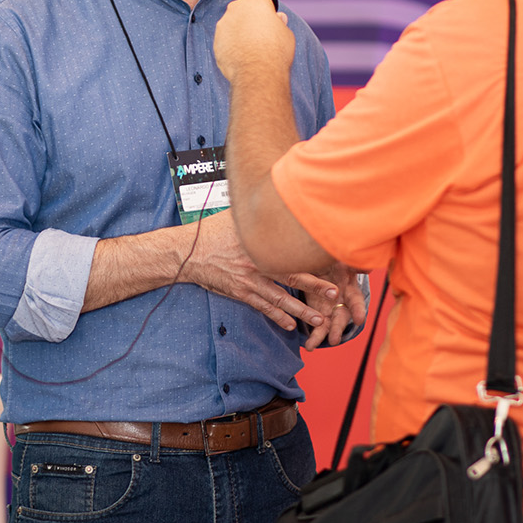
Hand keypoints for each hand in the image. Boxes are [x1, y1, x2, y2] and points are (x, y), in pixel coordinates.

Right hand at [182, 210, 342, 332]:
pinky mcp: (240, 291)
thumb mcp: (234, 215)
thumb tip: (274, 196)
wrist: (186, 252)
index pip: (292, 250)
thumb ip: (255, 212)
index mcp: (259, 242)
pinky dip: (277, 316)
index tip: (332, 263)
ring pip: (280, 298)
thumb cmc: (210, 232)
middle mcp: (257, 262)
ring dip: (300, 310)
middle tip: (335, 295)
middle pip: (292, 276)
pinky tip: (289, 325)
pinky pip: (262, 306)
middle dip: (315, 287)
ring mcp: (249, 279)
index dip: (313, 258)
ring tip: (318, 320)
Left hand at [214, 0, 294, 82]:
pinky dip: (231, 47)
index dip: (266, 13)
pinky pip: (225, 41)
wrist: (258, 72)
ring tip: (251, 50)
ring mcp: (223, 25)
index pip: (260, 1)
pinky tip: (241, 57)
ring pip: (232, 26)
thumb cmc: (275, 51)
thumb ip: (279, 23)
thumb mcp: (285, 32)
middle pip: (243, 12)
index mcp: (255, 1)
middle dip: (250, 21)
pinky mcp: (216, 41)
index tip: (270, 23)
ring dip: (239, 34)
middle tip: (260, 37)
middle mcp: (236, 8)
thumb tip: (278, 19)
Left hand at [300, 264, 367, 348]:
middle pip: (341, 318)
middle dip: (337, 329)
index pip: (356, 302)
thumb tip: (368, 267)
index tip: (359, 319)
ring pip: (327, 326)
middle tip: (334, 340)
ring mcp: (330, 311)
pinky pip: (316, 327)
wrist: (320, 266)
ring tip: (312, 346)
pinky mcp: (318, 314)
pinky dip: (313, 337)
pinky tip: (308, 346)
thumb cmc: (335, 262)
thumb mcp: (343, 261)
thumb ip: (353, 266)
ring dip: (321, 336)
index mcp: (350, 291)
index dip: (358, 310)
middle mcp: (342, 304)